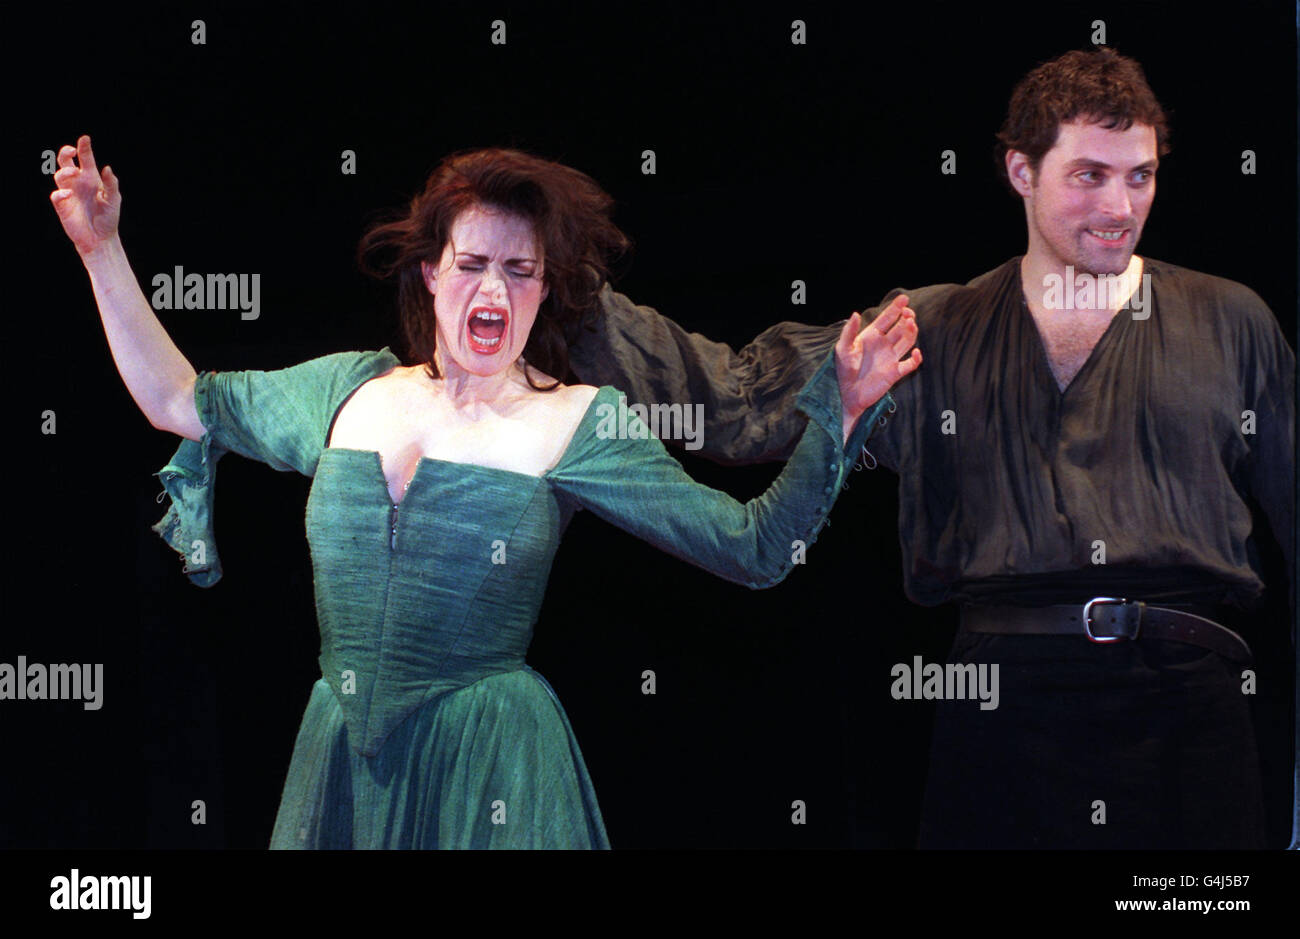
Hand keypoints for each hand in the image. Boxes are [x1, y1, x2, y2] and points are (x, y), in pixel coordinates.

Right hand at [49, 135, 120, 257]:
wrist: (101, 238)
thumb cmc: (108, 218)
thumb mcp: (114, 200)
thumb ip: (111, 184)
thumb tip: (107, 168)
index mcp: (92, 179)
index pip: (86, 159)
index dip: (84, 148)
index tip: (85, 139)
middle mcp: (78, 183)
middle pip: (66, 162)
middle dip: (65, 153)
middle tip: (71, 150)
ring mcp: (69, 193)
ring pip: (59, 175)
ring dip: (65, 172)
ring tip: (75, 173)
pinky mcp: (62, 206)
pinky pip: (56, 195)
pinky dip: (60, 192)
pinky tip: (69, 194)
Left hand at [835, 293, 921, 428]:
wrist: (846, 394)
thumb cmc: (842, 370)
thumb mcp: (842, 349)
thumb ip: (849, 331)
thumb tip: (855, 313)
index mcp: (871, 336)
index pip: (886, 318)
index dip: (896, 308)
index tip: (904, 298)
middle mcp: (883, 344)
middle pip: (900, 327)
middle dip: (906, 318)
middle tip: (908, 314)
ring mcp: (890, 358)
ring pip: (907, 341)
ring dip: (911, 332)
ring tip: (911, 323)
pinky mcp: (895, 373)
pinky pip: (910, 364)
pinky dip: (916, 358)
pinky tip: (916, 352)